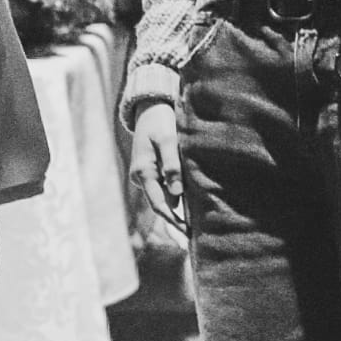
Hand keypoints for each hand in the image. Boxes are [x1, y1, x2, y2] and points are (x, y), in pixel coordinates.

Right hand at [127, 100, 184, 240]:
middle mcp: (141, 177)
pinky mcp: (152, 171)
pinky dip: (177, 190)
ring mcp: (145, 174)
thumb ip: (172, 165)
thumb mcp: (168, 140)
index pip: (158, 204)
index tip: (188, 232)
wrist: (150, 108)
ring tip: (199, 215)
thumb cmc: (160, 121)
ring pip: (164, 193)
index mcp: (142, 171)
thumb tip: (176, 193)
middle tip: (198, 230)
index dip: (173, 220)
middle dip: (178, 215)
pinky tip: (192, 195)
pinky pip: (165, 185)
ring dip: (179, 202)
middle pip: (162, 201)